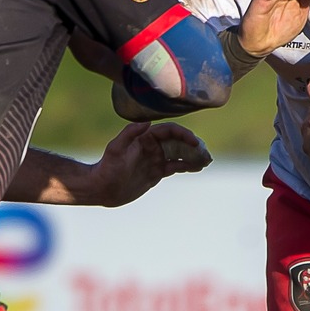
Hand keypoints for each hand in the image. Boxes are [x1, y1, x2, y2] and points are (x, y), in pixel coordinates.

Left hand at [91, 121, 211, 205]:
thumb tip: (147, 122)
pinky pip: (176, 166)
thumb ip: (129, 133)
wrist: (102, 188)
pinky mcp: (157, 171)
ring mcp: (156, 158)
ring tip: (207, 160)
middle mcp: (152, 146)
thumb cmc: (107, 168)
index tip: (194, 142)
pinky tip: (198, 167)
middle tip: (205, 153)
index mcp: (145, 138)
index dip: (183, 134)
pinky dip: (188, 165)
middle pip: (178, 141)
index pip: (169, 131)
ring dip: (193, 155)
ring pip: (180, 154)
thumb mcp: (116, 149)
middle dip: (193, 145)